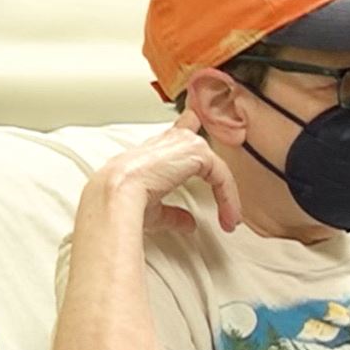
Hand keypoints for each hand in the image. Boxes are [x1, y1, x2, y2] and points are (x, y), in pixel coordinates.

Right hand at [86, 109, 241, 233]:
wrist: (119, 192)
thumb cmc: (125, 199)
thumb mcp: (154, 208)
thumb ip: (174, 214)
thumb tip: (188, 224)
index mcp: (157, 149)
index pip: (179, 131)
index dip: (191, 128)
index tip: (198, 125)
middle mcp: (172, 140)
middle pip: (204, 147)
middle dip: (218, 171)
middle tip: (230, 206)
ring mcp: (186, 142)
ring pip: (217, 168)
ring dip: (226, 196)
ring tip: (230, 220)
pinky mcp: (198, 152)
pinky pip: (222, 176)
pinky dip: (228, 199)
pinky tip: (229, 218)